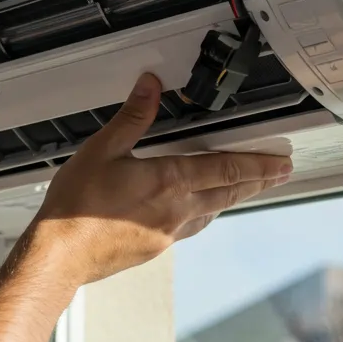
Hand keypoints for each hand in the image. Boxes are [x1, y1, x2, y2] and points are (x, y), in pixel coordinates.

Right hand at [27, 73, 293, 285]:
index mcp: (169, 181)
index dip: (259, 163)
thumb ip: (132, 116)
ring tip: (247, 189)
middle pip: (229, 192)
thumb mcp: (103, 149)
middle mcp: (177, 209)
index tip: (281, 162)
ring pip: (213, 211)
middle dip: (258, 181)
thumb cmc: (77, 208)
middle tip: (280, 175)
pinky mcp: (156, 246)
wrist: (61, 254)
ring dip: (234, 197)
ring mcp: (167, 232)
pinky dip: (206, 213)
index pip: (227, 168)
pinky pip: (192, 226)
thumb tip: (150, 88)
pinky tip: (200, 212)